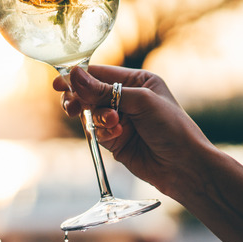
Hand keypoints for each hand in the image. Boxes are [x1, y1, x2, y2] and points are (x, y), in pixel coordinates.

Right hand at [53, 65, 212, 197]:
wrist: (184, 166)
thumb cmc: (172, 128)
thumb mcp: (140, 102)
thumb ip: (105, 90)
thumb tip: (74, 75)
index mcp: (137, 81)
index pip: (100, 74)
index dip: (79, 78)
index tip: (59, 84)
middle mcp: (127, 98)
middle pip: (90, 93)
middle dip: (81, 99)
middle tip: (72, 107)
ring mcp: (120, 120)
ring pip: (90, 113)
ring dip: (96, 118)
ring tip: (109, 123)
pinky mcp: (115, 140)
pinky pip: (96, 132)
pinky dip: (102, 133)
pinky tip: (117, 136)